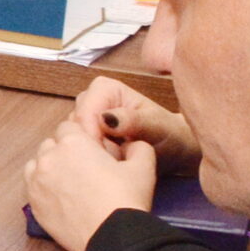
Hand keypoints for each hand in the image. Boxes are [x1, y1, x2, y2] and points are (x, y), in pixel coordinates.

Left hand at [24, 116, 156, 250]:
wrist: (112, 238)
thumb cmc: (126, 199)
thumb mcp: (144, 168)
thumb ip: (138, 148)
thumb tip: (132, 143)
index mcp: (73, 142)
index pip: (69, 127)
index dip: (81, 138)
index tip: (92, 152)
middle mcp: (49, 156)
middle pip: (52, 144)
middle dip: (65, 152)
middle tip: (85, 170)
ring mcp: (37, 180)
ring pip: (38, 163)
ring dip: (51, 167)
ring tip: (71, 184)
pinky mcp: (32, 203)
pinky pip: (32, 185)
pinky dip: (43, 187)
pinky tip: (60, 197)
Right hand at [67, 76, 198, 171]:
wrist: (175, 149)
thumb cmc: (169, 134)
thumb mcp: (155, 127)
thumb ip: (132, 121)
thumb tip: (106, 118)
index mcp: (105, 88)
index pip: (84, 113)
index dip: (92, 136)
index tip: (109, 155)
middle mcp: (91, 98)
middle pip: (75, 125)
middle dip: (92, 144)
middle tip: (116, 158)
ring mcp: (87, 117)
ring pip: (74, 138)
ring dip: (92, 152)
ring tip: (117, 159)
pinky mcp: (87, 133)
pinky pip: (77, 147)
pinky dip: (91, 158)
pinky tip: (110, 162)